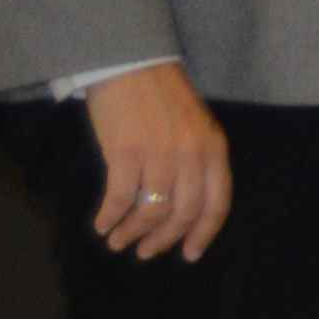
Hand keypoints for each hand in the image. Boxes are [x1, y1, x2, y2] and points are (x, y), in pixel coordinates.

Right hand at [78, 63, 231, 263]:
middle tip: (146, 252)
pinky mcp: (125, 153)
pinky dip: (110, 216)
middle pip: (183, 214)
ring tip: (118, 241)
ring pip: (151, 210)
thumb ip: (197, 163)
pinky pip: (120, 197)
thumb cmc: (162, 95)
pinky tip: (102, 224)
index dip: (202, 234)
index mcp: (214, 150)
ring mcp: (159, 155)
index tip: (189, 254)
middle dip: (163, 239)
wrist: (131, 63)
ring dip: (132, 232)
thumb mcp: (196, 128)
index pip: (216, 205)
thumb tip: (183, 207)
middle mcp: (192, 156)